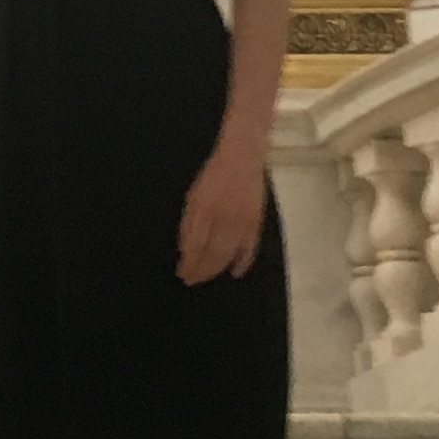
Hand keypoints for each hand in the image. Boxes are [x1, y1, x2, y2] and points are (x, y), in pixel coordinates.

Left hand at [176, 140, 265, 286]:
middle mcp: (224, 218)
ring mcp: (242, 222)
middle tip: (191, 280)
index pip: (195, 245)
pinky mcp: (256, 223)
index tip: (182, 273)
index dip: (188, 263)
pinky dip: (243, 263)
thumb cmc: (213, 175)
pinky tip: (234, 273)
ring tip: (205, 278)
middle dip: (200, 270)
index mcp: (205, 209)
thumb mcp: (193, 195)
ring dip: (215, 270)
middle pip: (211, 254)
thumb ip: (189, 222)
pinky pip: (250, 248)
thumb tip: (185, 248)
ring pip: (228, 254)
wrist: (243, 158)